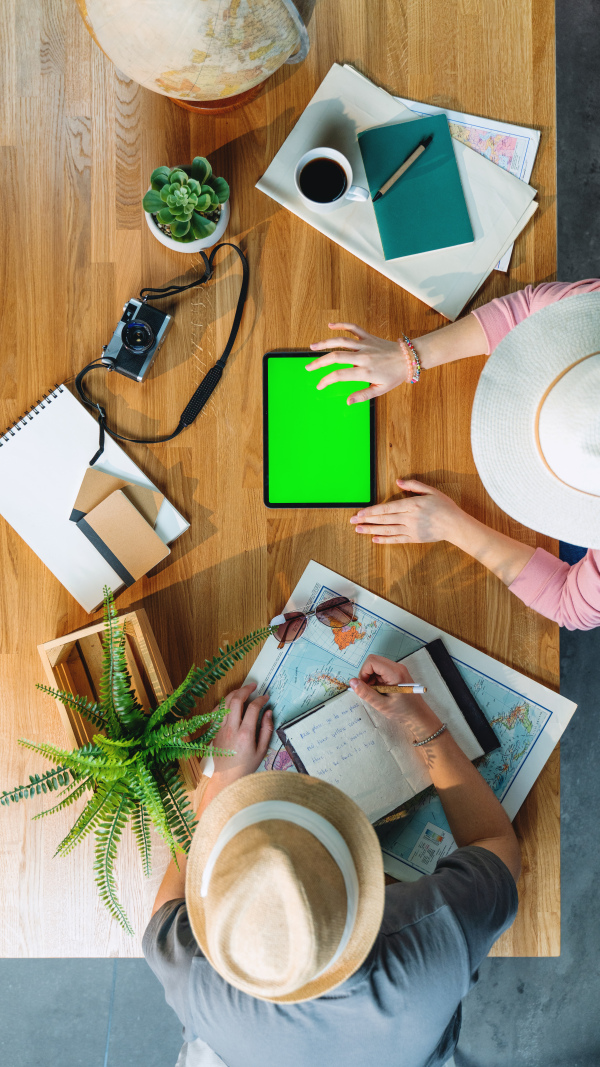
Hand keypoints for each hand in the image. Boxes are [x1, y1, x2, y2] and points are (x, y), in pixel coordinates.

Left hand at [210, 684, 272, 785]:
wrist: (227, 777)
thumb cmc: (247, 765)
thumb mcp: (262, 750)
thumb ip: (266, 729)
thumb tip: (268, 712)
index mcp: (245, 734)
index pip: (253, 708)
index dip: (261, 699)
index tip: (266, 697)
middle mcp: (231, 728)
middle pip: (236, 700)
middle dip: (246, 689)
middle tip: (254, 686)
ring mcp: (221, 729)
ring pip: (225, 703)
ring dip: (234, 693)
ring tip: (243, 690)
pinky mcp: (214, 730)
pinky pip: (216, 711)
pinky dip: (223, 702)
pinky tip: (230, 701)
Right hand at [306, 323, 410, 403]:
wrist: (409, 358)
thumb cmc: (395, 375)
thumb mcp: (380, 390)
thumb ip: (362, 396)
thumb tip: (348, 402)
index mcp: (365, 371)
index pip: (339, 375)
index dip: (326, 380)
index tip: (319, 385)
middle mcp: (363, 357)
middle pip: (335, 357)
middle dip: (319, 362)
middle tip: (308, 367)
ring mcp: (365, 345)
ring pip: (341, 341)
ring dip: (325, 343)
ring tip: (312, 347)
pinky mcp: (368, 337)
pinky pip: (353, 328)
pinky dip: (341, 325)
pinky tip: (330, 325)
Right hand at [349, 655, 440, 743]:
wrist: (418, 715)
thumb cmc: (402, 711)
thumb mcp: (381, 704)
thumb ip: (366, 693)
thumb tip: (352, 682)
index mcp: (395, 673)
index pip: (372, 661)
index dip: (363, 672)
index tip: (364, 686)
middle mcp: (397, 667)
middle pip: (373, 661)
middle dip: (366, 674)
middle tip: (369, 689)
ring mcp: (398, 669)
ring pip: (376, 665)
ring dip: (371, 677)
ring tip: (376, 692)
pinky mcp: (397, 673)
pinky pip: (381, 670)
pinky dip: (376, 679)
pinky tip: (380, 690)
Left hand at [350, 479, 468, 543]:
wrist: (456, 525)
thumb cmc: (445, 506)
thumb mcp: (431, 491)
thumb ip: (414, 485)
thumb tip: (398, 481)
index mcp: (412, 504)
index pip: (387, 508)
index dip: (372, 511)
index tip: (360, 513)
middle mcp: (409, 518)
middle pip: (384, 519)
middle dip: (367, 520)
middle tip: (353, 521)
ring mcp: (411, 529)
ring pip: (387, 530)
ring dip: (372, 530)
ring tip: (359, 530)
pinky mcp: (414, 538)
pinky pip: (396, 539)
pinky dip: (385, 540)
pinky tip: (375, 539)